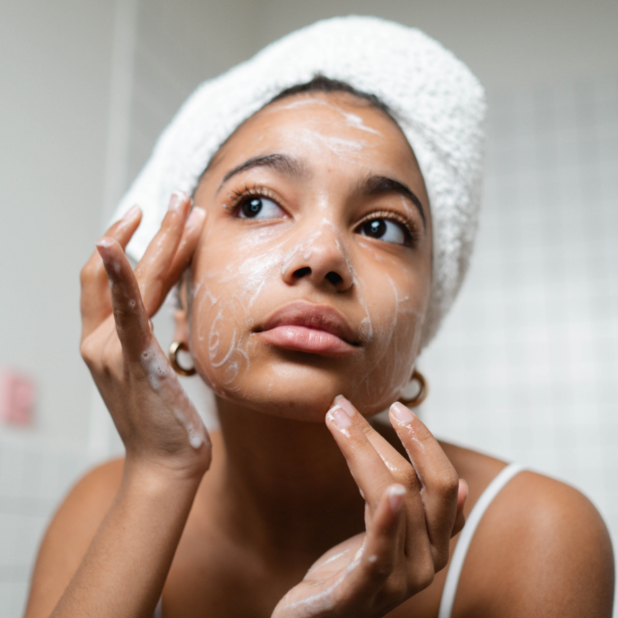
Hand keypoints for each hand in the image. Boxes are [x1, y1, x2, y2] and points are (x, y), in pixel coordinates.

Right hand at [79, 193, 210, 477]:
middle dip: (152, 231)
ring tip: (182, 208)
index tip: (156, 218)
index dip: (130, 245)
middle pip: (122, 272)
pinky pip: (124, 312)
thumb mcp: (156, 371)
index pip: (113, 281)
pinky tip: (114, 245)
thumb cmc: (166, 421)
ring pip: (133, 282)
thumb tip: (178, 309)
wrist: (164, 465)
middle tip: (178, 200)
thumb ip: (156, 338)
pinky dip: (118, 277)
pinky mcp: (130, 360)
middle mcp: (100, 341)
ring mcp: (110, 350)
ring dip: (158, 241)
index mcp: (106, 343)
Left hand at [272, 397, 465, 617]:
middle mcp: (426, 563)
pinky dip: (388, 520)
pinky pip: (381, 553)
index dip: (424, 442)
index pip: (441, 483)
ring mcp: (398, 582)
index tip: (398, 408)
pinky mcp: (361, 595)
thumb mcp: (384, 533)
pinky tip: (390, 493)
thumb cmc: (349, 572)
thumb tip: (461, 484)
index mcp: (433, 544)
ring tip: (336, 418)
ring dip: (363, 451)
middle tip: (344, 405)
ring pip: (395, 501)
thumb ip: (414, 509)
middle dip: (384, 438)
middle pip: (416, 484)